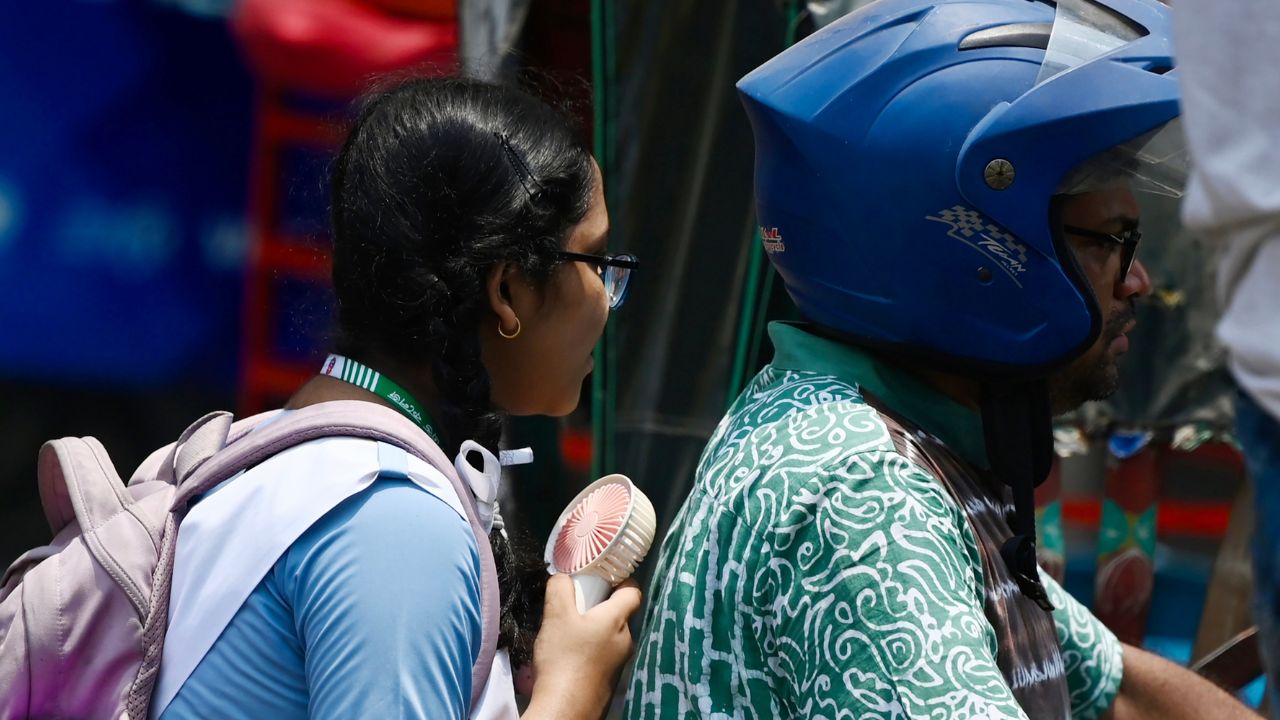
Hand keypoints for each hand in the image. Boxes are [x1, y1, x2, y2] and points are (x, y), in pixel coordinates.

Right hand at [522, 575, 641, 719]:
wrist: (566, 710)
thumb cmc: (564, 658)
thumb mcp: (556, 616)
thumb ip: (560, 588)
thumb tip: (564, 576)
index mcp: (618, 620)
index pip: (633, 590)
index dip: (620, 579)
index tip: (600, 578)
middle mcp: (626, 640)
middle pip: (618, 613)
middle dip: (598, 606)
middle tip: (575, 606)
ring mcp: (620, 663)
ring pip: (609, 635)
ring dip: (591, 630)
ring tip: (566, 633)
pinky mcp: (610, 680)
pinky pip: (603, 655)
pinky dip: (589, 650)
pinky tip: (568, 657)